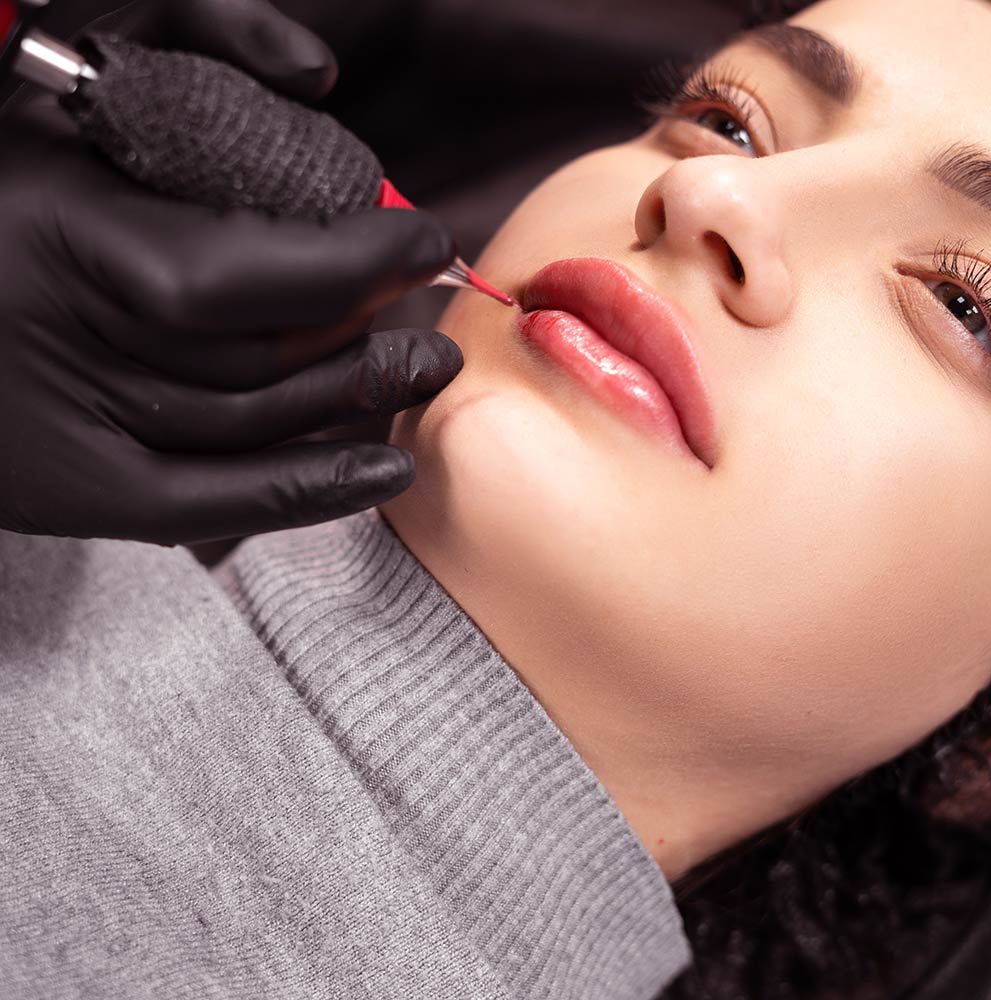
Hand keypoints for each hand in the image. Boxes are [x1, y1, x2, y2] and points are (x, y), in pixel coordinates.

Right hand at [0, 0, 462, 545]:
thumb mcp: (59, 55)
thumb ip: (194, 27)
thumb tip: (317, 72)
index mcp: (62, 229)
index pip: (241, 272)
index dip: (357, 265)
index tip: (426, 242)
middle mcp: (65, 336)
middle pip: (262, 356)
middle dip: (370, 335)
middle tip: (429, 320)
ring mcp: (69, 424)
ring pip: (252, 425)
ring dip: (355, 399)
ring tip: (417, 372)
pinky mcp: (76, 487)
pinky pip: (213, 504)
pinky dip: (310, 490)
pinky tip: (387, 472)